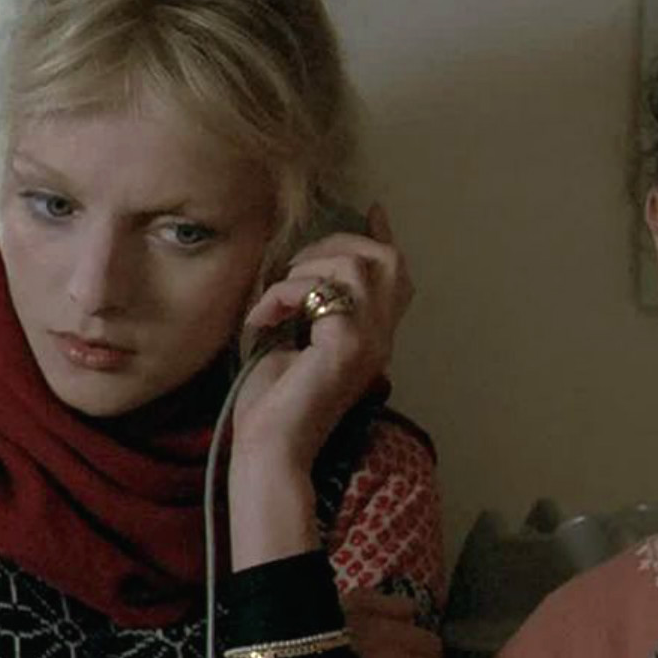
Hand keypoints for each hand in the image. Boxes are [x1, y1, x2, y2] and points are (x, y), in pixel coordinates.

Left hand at [233, 205, 410, 474]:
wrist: (270, 448)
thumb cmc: (275, 405)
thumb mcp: (293, 342)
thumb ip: (307, 307)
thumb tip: (297, 271)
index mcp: (372, 338)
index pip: (396, 278)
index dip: (384, 237)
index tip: (375, 209)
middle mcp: (381, 339)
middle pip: (388, 260)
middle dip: (338, 245)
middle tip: (293, 268)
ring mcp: (369, 342)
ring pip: (357, 267)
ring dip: (305, 270)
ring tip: (274, 299)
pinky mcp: (347, 346)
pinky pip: (322, 290)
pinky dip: (283, 294)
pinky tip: (261, 318)